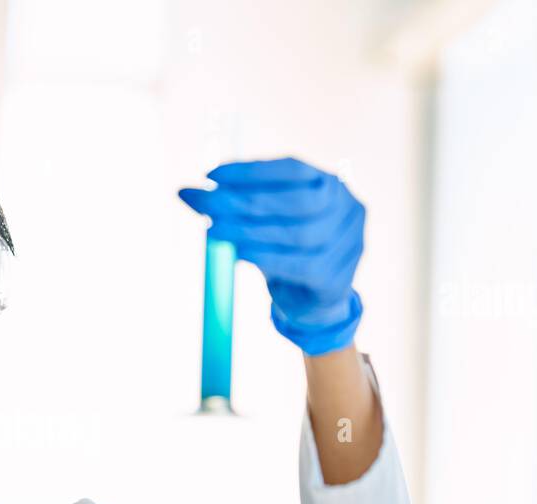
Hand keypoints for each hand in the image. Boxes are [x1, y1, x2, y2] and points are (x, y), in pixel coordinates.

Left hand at [179, 157, 364, 355]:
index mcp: (330, 183)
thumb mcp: (263, 221)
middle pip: (295, 201)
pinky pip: (299, 266)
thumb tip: (187, 194)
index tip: (210, 175)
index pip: (293, 168)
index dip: (251, 171)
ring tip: (213, 230)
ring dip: (250, 231)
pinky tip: (239, 254)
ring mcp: (349, 243)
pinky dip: (266, 258)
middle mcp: (348, 209)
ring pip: (297, 235)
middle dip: (245, 201)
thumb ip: (234, 206)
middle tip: (204, 203)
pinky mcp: (337, 278)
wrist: (310, 302)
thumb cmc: (284, 251)